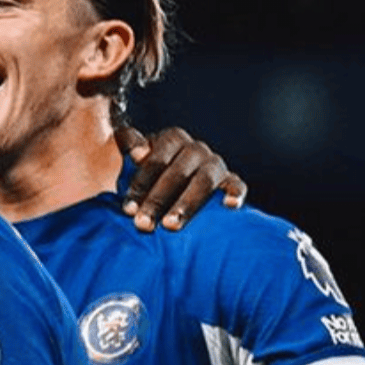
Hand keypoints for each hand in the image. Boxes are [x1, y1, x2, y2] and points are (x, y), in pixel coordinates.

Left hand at [116, 126, 246, 232]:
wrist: (171, 180)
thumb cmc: (147, 171)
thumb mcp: (132, 152)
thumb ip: (127, 143)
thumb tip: (137, 153)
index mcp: (172, 139)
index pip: (157, 159)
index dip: (141, 183)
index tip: (128, 209)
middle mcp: (196, 149)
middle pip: (178, 172)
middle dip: (158, 199)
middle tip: (143, 223)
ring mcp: (215, 165)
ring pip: (204, 180)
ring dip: (187, 203)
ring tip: (170, 225)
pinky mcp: (230, 181)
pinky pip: (237, 185)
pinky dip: (235, 193)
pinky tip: (230, 205)